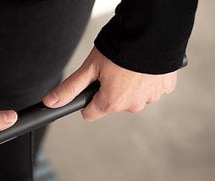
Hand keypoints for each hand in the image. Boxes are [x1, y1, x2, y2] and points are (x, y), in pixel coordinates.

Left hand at [43, 48, 176, 120]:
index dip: (88, 99)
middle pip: (112, 104)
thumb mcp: (90, 68)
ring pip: (133, 97)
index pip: (90, 113)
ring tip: (129, 66)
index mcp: (112, 103)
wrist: (153, 32)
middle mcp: (132, 106)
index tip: (93, 84)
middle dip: (111, 90)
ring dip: (130, 85)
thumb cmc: (120, 48)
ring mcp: (151, 98)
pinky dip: (147, 80)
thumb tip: (50, 103)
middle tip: (113, 69)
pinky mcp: (165, 88)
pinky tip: (144, 67)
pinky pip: (151, 88)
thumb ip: (70, 88)